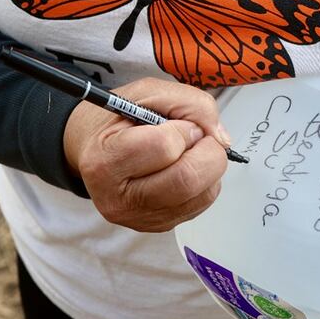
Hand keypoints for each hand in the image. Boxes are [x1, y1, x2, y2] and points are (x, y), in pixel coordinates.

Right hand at [63, 77, 229, 232]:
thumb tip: (221, 138)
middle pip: (186, 179)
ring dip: (208, 165)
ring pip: (202, 194)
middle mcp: (118, 199)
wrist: (98, 149)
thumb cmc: (120, 120)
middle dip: (207, 150)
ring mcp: (138, 218)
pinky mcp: (158, 226)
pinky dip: (206, 181)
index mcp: (105, 160)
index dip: (184, 129)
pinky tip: (186, 167)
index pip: (163, 147)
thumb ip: (189, 103)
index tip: (181, 123)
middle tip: (198, 136)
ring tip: (189, 151)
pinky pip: (202, 203)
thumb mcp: (147, 92)